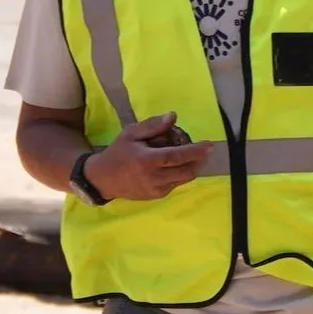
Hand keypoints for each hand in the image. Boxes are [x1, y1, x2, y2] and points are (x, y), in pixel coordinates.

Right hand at [86, 113, 206, 204]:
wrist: (103, 179)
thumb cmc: (118, 153)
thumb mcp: (131, 134)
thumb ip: (153, 126)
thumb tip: (173, 116)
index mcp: (148, 160)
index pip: (178, 156)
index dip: (196, 151)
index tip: (209, 145)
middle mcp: (154, 178)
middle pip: (186, 171)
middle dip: (197, 161)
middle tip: (201, 151)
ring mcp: (156, 190)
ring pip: (183, 180)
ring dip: (190, 168)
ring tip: (187, 157)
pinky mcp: (156, 196)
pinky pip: (175, 185)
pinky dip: (179, 176)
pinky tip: (172, 167)